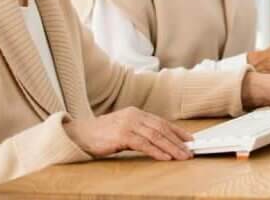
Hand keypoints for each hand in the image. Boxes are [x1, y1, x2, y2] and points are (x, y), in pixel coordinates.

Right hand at [63, 107, 194, 160]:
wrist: (80, 134)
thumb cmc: (102, 134)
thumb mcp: (124, 128)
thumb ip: (140, 132)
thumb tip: (160, 141)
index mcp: (137, 113)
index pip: (162, 122)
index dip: (177, 131)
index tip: (189, 139)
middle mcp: (135, 116)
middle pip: (162, 129)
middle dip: (178, 141)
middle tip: (189, 151)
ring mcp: (128, 124)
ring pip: (156, 136)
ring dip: (171, 147)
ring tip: (181, 156)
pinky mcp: (122, 135)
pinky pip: (144, 144)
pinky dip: (156, 151)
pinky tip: (165, 157)